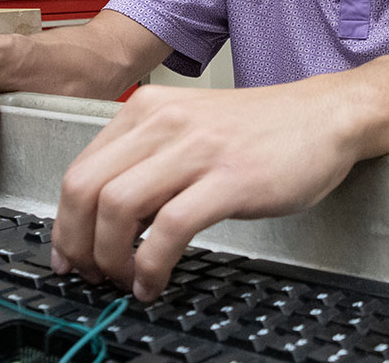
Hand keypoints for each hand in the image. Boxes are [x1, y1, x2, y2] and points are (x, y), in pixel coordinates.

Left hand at [50, 81, 358, 300]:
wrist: (323, 116)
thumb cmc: (259, 128)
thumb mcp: (191, 125)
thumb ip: (149, 156)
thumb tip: (107, 213)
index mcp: (149, 108)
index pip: (80, 168)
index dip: (64, 221)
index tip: (69, 251)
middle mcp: (165, 121)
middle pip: (85, 188)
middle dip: (75, 242)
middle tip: (88, 273)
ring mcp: (197, 148)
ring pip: (117, 207)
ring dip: (110, 257)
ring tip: (125, 278)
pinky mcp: (229, 178)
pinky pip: (168, 229)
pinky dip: (150, 265)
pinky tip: (155, 280)